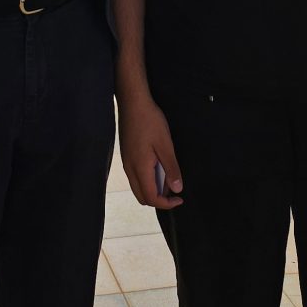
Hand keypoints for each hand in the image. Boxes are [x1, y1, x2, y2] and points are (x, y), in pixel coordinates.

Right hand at [118, 89, 183, 210]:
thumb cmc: (150, 121)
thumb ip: (171, 168)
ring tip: (169, 178)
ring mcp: (126, 163)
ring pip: (138, 187)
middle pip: (142, 197)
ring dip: (153, 189)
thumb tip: (177, 189)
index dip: (166, 203)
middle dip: (159, 200)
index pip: (150, 197)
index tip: (180, 198)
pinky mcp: (126, 156)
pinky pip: (136, 177)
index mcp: (139, 168)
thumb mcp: (165, 145)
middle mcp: (130, 169)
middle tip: (175, 191)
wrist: (132, 103)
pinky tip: (159, 168)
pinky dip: (148, 180)